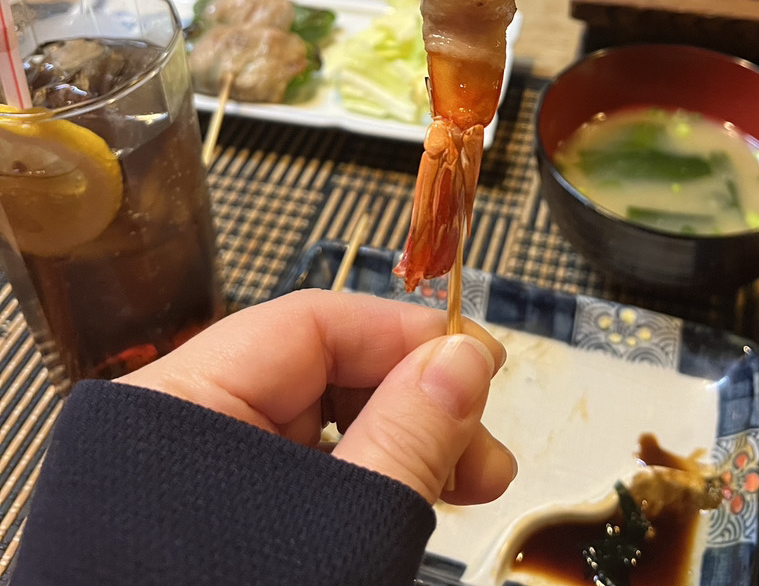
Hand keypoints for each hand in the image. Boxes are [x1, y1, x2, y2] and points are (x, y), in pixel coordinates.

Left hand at [120, 289, 516, 505]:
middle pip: (319, 373)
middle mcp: (179, 426)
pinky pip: (299, 472)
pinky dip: (363, 478)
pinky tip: (414, 495)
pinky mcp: (215, 511)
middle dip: (417, 401)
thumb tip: (463, 358)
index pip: (311, 322)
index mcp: (180, 402)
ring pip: (316, 427)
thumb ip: (405, 438)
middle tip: (488, 445)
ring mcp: (195, 473)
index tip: (480, 359)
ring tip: (469, 482)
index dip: (406, 335)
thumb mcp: (337, 527)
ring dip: (402, 443)